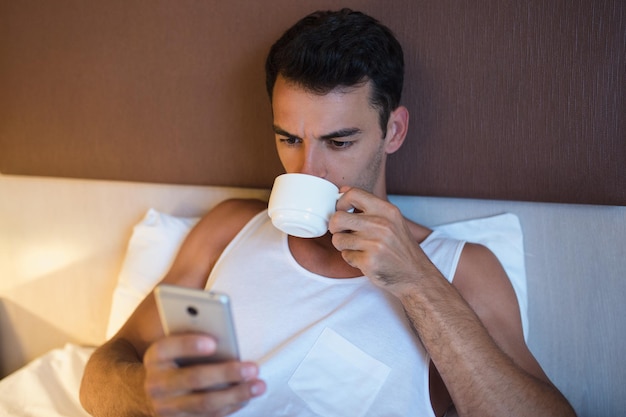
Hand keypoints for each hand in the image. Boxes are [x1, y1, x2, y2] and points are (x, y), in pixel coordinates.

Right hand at [143, 333, 265, 415]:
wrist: (152, 390)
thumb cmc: (175, 357)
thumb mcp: (177, 343)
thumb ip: (194, 335)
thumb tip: (225, 335)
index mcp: (155, 356)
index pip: (168, 347)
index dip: (189, 344)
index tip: (214, 342)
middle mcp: (156, 383)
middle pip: (193, 378)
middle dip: (226, 373)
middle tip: (253, 368)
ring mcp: (166, 407)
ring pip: (204, 402)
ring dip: (235, 394)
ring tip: (259, 385)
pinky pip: (209, 415)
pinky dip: (231, 406)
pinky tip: (248, 396)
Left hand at [330, 187, 438, 295]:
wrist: (416, 275)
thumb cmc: (400, 247)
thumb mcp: (392, 220)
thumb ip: (369, 206)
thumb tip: (343, 190)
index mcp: (387, 210)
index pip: (353, 194)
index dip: (341, 202)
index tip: (342, 211)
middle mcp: (381, 224)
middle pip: (337, 218)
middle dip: (334, 227)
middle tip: (342, 232)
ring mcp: (375, 243)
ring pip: (338, 239)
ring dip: (343, 245)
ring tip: (357, 248)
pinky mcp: (369, 261)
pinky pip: (345, 256)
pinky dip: (352, 259)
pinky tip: (365, 259)